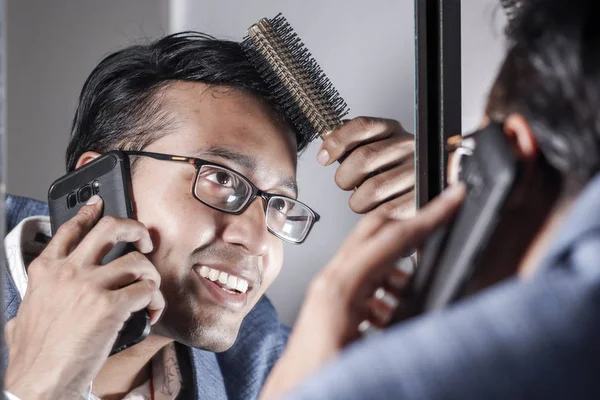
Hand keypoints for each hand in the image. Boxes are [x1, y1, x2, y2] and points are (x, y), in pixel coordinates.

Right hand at [4, 196, 164, 399]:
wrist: (38, 382)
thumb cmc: (33, 355)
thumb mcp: (22, 317)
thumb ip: (32, 304)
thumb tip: (24, 312)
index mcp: (46, 271)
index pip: (70, 229)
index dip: (88, 213)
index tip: (100, 204)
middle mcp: (69, 272)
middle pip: (110, 228)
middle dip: (134, 228)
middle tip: (144, 240)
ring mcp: (90, 287)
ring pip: (136, 261)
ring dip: (150, 275)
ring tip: (149, 290)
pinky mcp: (111, 306)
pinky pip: (146, 291)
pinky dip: (155, 301)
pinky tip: (151, 312)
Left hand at [260, 184, 465, 399]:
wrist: (291, 398)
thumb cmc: (317, 380)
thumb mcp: (368, 356)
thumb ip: (405, 331)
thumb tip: (438, 312)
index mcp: (340, 289)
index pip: (392, 238)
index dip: (428, 217)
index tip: (453, 199)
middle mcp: (333, 282)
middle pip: (377, 232)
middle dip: (414, 226)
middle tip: (445, 225)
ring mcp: (331, 291)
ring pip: (374, 258)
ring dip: (402, 268)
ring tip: (416, 294)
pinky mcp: (333, 305)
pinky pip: (367, 282)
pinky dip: (388, 290)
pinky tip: (393, 316)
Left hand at [318, 117, 415, 217]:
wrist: (423, 185)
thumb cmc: (389, 169)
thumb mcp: (372, 147)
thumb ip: (350, 144)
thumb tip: (326, 150)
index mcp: (392, 130)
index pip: (362, 126)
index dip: (337, 141)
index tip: (323, 158)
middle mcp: (408, 147)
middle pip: (364, 158)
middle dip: (345, 177)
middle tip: (346, 184)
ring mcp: (417, 172)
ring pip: (373, 189)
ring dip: (358, 201)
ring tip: (364, 200)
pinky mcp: (420, 198)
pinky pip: (386, 210)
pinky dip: (373, 213)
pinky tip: (374, 210)